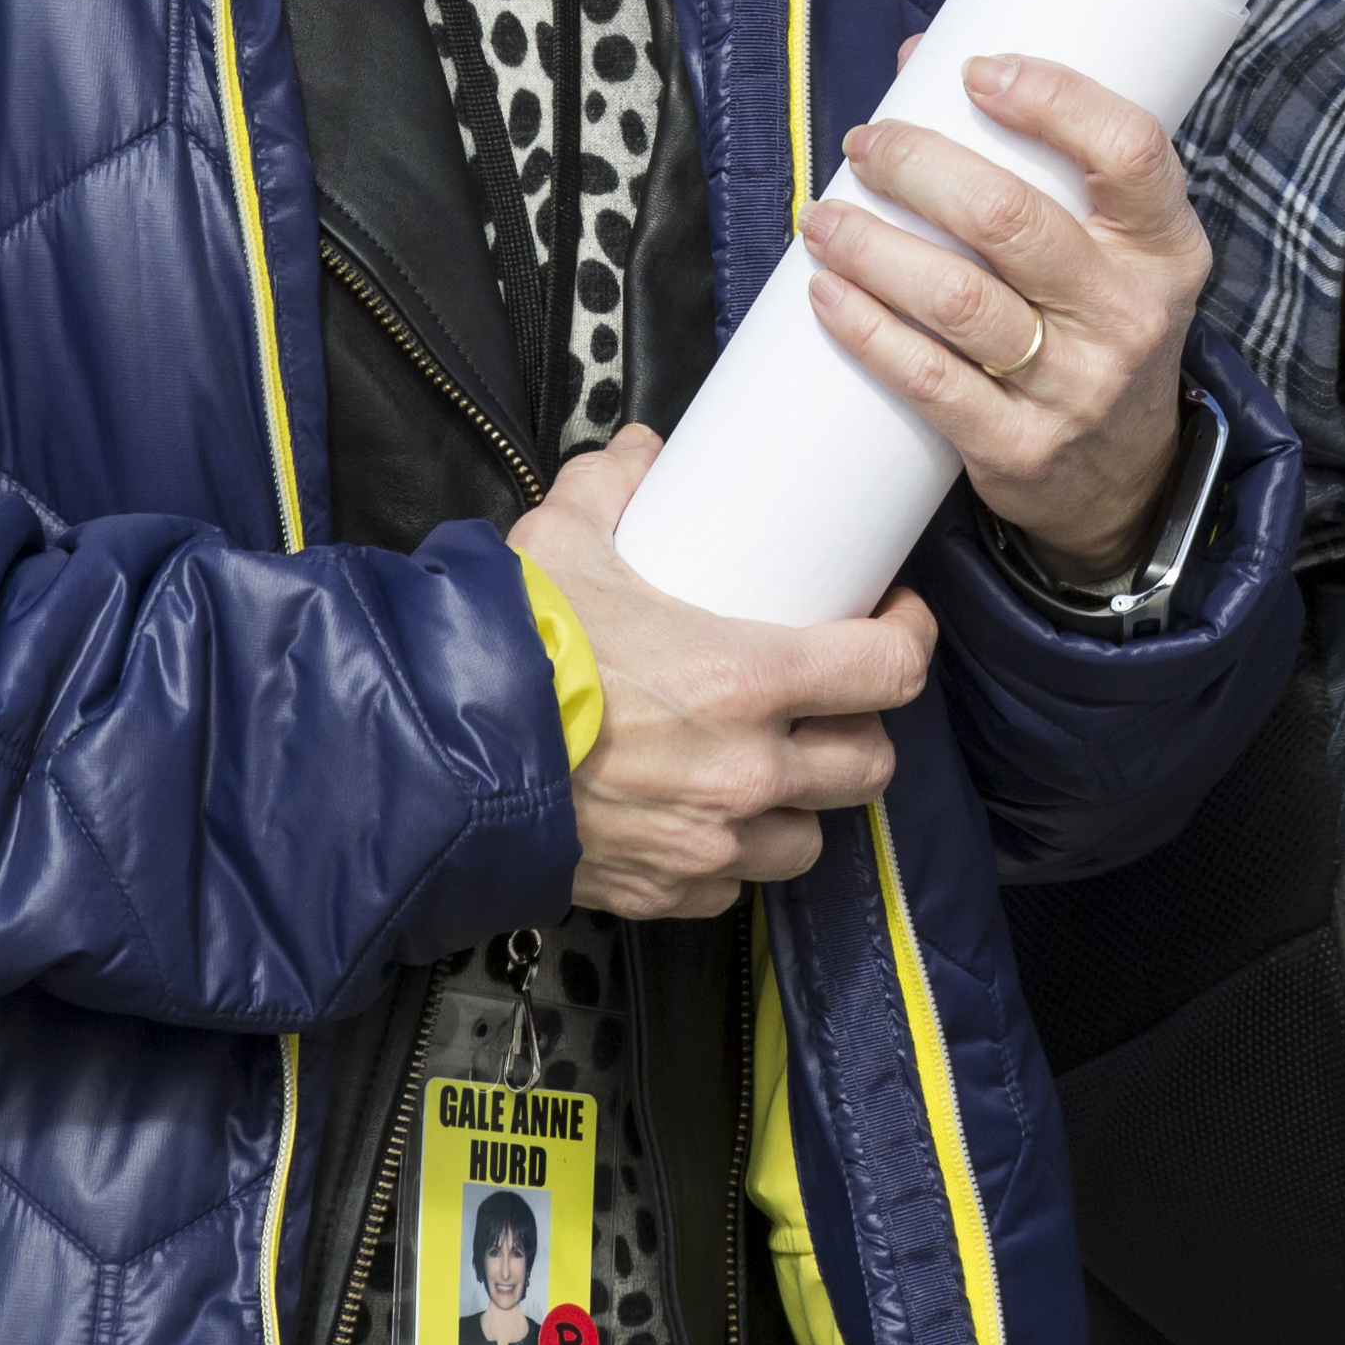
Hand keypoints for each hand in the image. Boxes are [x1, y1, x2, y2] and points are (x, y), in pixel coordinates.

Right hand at [506, 428, 935, 918]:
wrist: (434, 756)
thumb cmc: (505, 654)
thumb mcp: (565, 536)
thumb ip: (615, 483)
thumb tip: (643, 455)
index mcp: (748, 680)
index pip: (891, 670)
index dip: (910, 640)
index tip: (898, 621)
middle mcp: (745, 772)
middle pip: (870, 765)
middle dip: (865, 729)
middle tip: (839, 698)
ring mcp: (709, 841)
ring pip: (810, 837)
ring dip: (805, 803)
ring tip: (778, 766)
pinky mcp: (666, 889)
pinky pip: (734, 883)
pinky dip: (734, 853)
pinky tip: (711, 814)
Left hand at [801, 53, 1211, 582]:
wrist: (1126, 480)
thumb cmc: (1100, 328)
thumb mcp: (1114, 248)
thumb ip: (1039, 156)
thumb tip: (920, 57)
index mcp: (1165, 247)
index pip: (1130, 150)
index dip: (1052, 98)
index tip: (975, 71)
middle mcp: (1129, 313)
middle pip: (1012, 219)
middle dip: (918, 166)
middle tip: (867, 144)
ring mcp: (1077, 386)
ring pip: (958, 299)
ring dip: (873, 247)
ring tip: (823, 218)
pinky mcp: (1018, 446)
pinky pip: (928, 379)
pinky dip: (866, 329)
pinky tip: (827, 294)